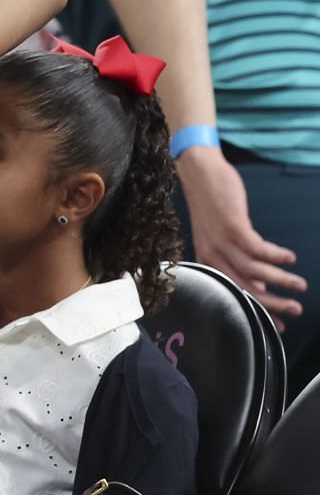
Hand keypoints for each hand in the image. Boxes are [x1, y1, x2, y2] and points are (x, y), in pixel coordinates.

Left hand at [177, 146, 306, 327]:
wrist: (200, 174)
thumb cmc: (214, 206)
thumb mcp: (222, 239)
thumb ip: (238, 263)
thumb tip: (259, 287)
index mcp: (209, 260)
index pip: (234, 293)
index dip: (258, 311)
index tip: (278, 326)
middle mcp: (212, 254)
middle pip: (244, 287)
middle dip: (272, 303)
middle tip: (295, 310)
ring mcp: (220, 240)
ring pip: (253, 270)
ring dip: (279, 279)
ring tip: (300, 285)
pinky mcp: (231, 226)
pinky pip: (257, 248)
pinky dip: (275, 255)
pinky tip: (290, 258)